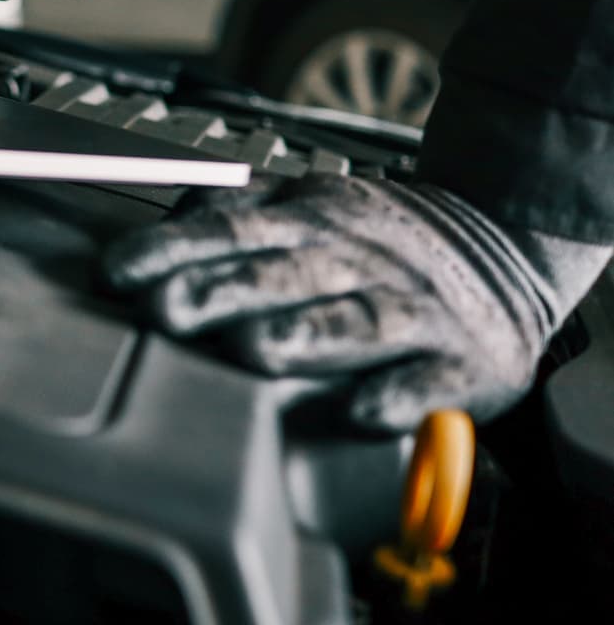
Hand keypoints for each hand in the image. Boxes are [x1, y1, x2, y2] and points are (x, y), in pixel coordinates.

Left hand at [105, 175, 611, 431]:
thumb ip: (226, 224)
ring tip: (255, 349)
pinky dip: (402, 395)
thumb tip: (138, 245)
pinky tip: (365, 410)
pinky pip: (433, 381)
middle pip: (284, 273)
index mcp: (310, 222)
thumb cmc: (374, 245)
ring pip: (355, 320)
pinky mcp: (462, 363)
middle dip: (223, 289)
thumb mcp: (304, 214)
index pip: (232, 229)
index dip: (174, 248)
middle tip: (166, 307)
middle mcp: (356, 260)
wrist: (505, 247)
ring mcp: (412, 309)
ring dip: (305, 333)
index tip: (119, 270)